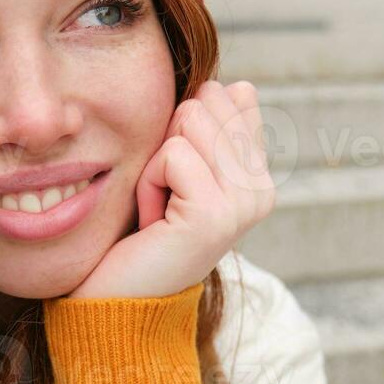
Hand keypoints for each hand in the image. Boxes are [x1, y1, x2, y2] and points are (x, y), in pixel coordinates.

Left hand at [68, 79, 275, 299]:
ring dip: (156, 162)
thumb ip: (209, 129)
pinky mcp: (215, 214)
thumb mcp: (179, 170)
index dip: (184, 127)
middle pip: (207, 102)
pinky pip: (173, 154)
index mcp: (259, 176)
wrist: (123, 298)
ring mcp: (244, 204)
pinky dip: (149, 181)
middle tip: (164, 196)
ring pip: (190, 120)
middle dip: (168, 141)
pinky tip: (153, 219)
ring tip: (159, 207)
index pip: (233, 97)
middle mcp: (261, 191)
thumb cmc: (142, 231)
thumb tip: (241, 86)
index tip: (177, 179)